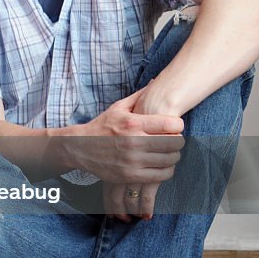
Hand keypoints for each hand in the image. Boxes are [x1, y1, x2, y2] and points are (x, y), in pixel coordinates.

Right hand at [53, 89, 183, 220]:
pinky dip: (166, 170)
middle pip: (174, 143)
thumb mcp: (118, 107)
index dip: (178, 125)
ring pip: (169, 160)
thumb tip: (156, 82)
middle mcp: (134, 142)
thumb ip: (139, 96)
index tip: (175, 126)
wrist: (79, 147)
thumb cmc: (102, 126)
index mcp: (132, 123)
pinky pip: (160, 175)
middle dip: (178, 141)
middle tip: (175, 140)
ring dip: (173, 156)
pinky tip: (161, 165)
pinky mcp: (130, 175)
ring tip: (168, 152)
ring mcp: (132, 161)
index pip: (170, 124)